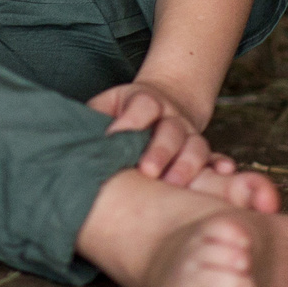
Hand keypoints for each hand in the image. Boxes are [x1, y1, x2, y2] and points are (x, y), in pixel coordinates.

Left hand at [87, 80, 217, 188]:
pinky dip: (221, 167)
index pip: (142, 106)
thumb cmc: (123, 113)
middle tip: (148, 171)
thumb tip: (63, 140)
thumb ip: (91, 120)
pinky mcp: (204, 151)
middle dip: (161, 151)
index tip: (115, 137)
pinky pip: (216, 157)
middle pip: (170, 130)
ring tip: (175, 186)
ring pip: (196, 146)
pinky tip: (224, 174)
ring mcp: (190, 133)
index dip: (130, 121)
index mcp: (144, 100)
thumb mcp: (105, 107)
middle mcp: (171, 116)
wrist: (163, 103)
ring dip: (188, 166)